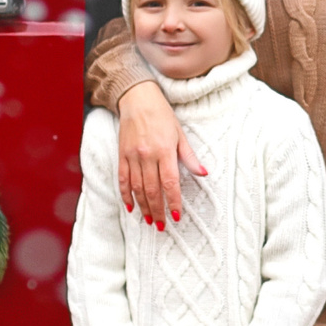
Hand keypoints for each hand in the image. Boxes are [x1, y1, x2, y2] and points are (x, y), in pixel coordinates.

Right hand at [117, 80, 202, 225]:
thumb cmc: (162, 116)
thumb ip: (190, 157)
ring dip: (143, 207)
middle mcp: (147, 155)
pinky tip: (131, 207)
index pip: (170, 183)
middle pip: (152, 190)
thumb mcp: (180, 134)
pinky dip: (126, 194)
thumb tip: (204, 173)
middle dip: (157, 211)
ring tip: (148, 221)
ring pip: (137, 188)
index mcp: (165, 151)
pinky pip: (123, 179)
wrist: (138, 99)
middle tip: (161, 226)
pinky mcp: (121, 155)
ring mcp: (132, 156)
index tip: (176, 217)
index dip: (173, 202)